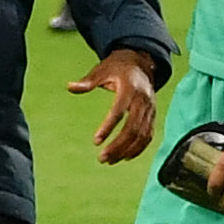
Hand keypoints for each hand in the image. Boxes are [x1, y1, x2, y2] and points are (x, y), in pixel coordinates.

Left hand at [71, 43, 164, 167]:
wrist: (141, 63)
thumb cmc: (118, 67)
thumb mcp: (102, 69)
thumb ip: (87, 81)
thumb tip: (69, 87)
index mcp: (130, 88)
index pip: (119, 111)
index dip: (108, 127)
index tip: (96, 141)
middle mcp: (143, 100)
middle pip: (133, 128)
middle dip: (118, 146)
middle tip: (101, 158)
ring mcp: (150, 109)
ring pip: (141, 135)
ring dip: (126, 151)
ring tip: (110, 161)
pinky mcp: (153, 115)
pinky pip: (148, 135)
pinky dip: (138, 148)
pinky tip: (125, 157)